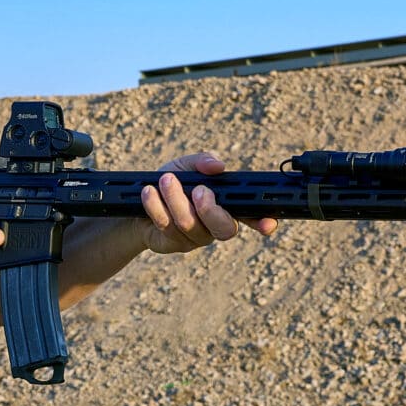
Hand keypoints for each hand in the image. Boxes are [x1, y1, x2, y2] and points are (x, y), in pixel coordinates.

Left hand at [138, 153, 277, 254]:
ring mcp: (195, 238)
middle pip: (224, 230)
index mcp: (226, 205)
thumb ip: (202, 162)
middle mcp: (214, 225)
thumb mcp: (185, 166)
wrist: (138, 201)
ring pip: (191, 226)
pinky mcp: (173, 243)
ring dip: (176, 200)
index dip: (262, 221)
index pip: (251, 216)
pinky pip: (168, 227)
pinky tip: (148, 192)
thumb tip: (218, 166)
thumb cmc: (169, 182)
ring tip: (165, 180)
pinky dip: (156, 206)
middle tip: (198, 190)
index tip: (267, 223)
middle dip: (210, 209)